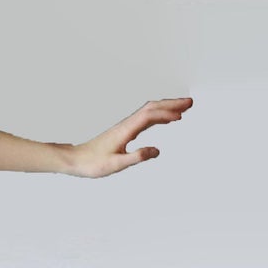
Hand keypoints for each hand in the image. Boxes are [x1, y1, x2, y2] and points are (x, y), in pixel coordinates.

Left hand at [64, 97, 193, 177]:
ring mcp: (126, 126)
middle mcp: (127, 125)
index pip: (149, 116)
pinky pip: (146, 119)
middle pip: (152, 108)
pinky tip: (166, 120)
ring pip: (149, 111)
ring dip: (167, 108)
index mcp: (126, 130)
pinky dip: (159, 116)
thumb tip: (156, 151)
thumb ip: (136, 157)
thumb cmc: (92, 163)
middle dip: (172, 104)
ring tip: (184, 108)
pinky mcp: (125, 131)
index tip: (181, 116)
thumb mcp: (116, 164)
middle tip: (190, 102)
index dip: (165, 114)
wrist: (76, 160)